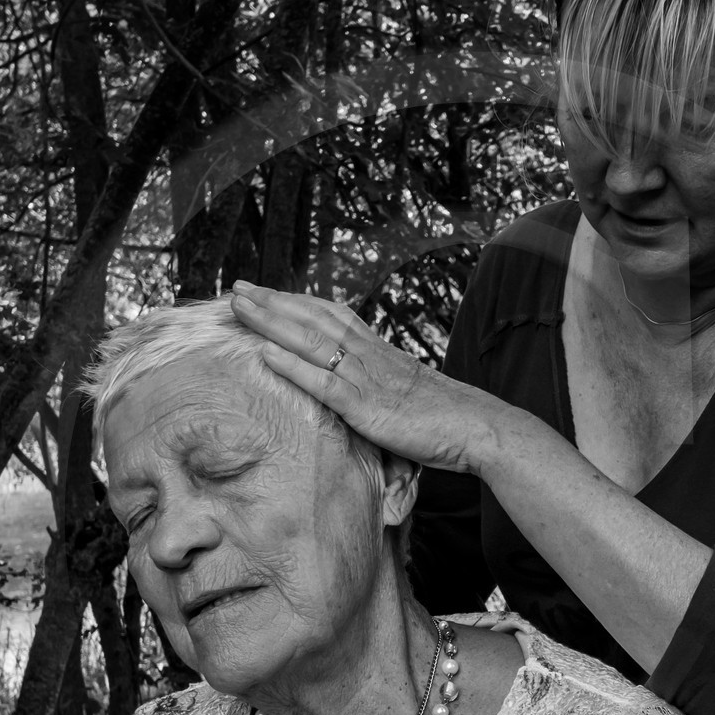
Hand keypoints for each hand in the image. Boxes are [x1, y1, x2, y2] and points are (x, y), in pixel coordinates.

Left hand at [228, 282, 496, 473]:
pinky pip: (324, 383)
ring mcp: (367, 379)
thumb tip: (364, 391)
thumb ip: (382, 387)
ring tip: (239, 307)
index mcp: (379, 351)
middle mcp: (370, 356)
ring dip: (272, 322)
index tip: (267, 292)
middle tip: (236, 286)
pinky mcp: (366, 408)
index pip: (332, 316)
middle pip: (314, 319)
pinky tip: (265, 354)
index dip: (297, 302)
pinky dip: (292, 366)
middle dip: (272, 302)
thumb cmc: (447, 418)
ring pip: (312, 342)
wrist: (478, 428)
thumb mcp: (407, 393)